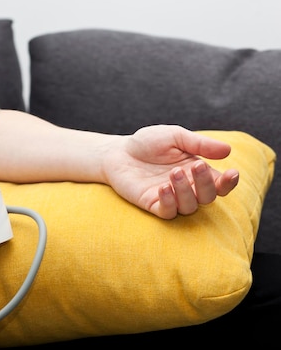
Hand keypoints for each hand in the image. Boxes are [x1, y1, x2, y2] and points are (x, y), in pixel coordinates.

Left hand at [104, 125, 239, 218]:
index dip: (229, 182)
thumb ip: (199, 144)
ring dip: (186, 191)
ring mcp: (170, 198)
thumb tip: (228, 150)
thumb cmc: (148, 143)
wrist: (118, 152)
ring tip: (173, 172)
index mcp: (197, 172)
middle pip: (208, 197)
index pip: (220, 183)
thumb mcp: (175, 137)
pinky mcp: (153, 204)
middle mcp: (187, 187)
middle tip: (196, 165)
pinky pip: (168, 212)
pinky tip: (163, 187)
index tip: (232, 172)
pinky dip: (169, 202)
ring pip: (190, 206)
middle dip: (206, 183)